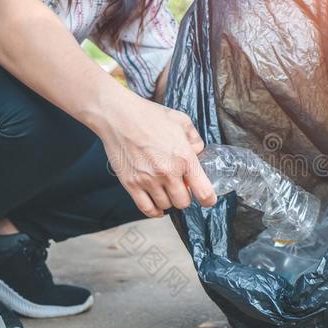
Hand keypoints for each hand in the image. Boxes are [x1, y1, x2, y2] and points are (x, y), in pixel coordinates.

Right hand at [97, 88, 216, 217]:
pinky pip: (147, 209)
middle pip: (183, 203)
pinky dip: (154, 211)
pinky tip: (157, 205)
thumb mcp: (182, 121)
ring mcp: (148, 180)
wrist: (118, 116)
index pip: (204, 192)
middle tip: (181, 187)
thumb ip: (195, 140)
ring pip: (166, 206)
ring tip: (166, 189)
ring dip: (168, 200)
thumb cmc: (150, 116)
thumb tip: (199, 153)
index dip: (209, 199)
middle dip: (185, 197)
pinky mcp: (131, 184)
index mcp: (184, 158)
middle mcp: (168, 172)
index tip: (207, 199)